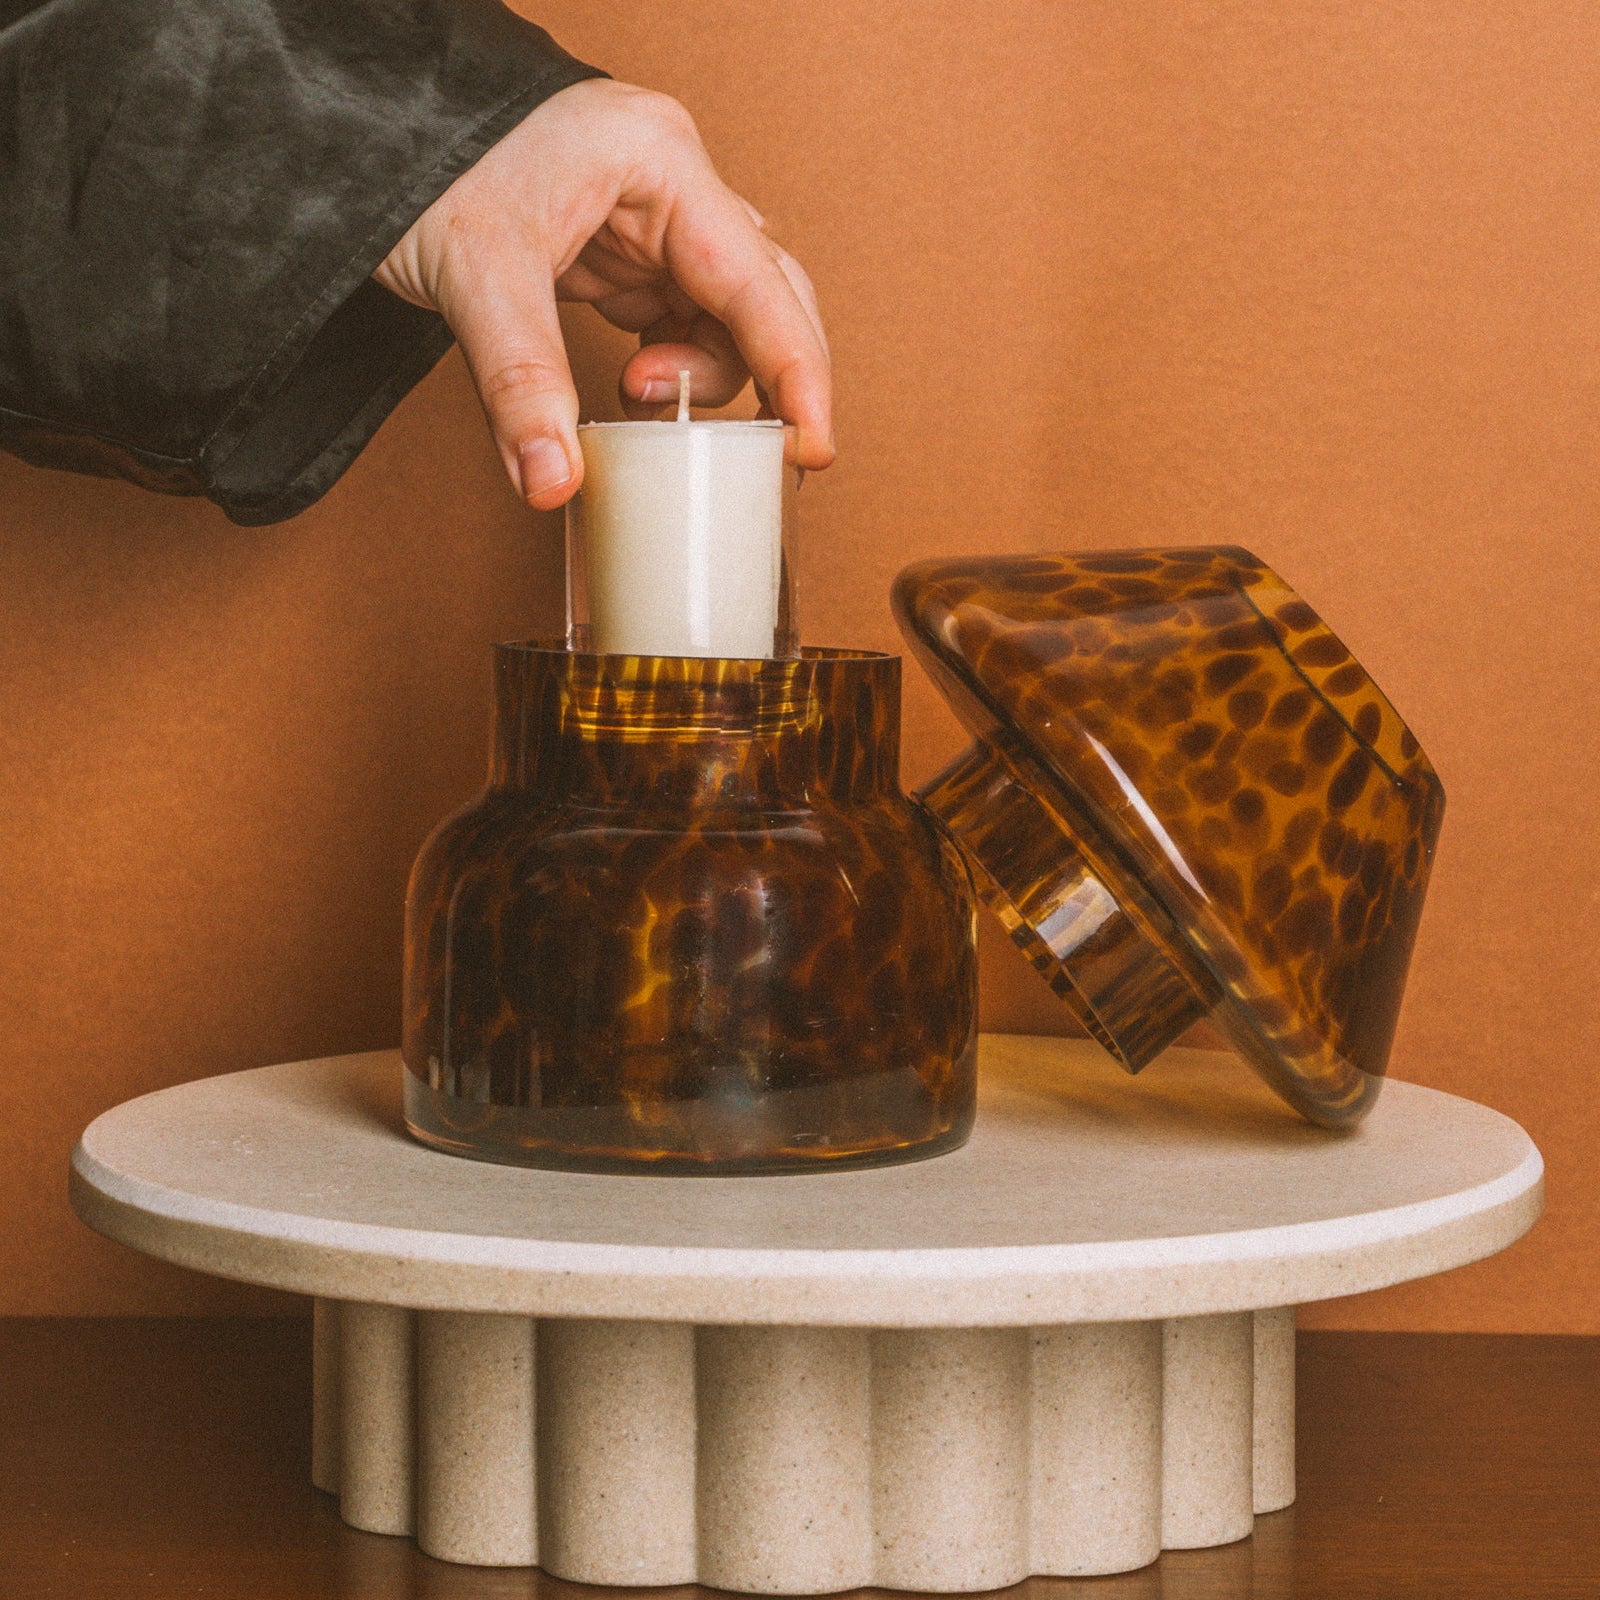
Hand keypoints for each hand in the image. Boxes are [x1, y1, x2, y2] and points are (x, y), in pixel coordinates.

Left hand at [374, 77, 832, 509]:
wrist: (355, 139)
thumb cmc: (419, 159)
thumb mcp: (473, 272)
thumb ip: (521, 381)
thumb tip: (556, 483)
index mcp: (660, 163)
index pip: (759, 281)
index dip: (798, 370)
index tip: (813, 448)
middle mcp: (672, 187)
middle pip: (766, 296)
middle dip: (760, 376)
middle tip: (737, 446)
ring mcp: (650, 221)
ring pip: (726, 318)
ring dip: (699, 378)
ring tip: (632, 396)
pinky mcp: (621, 255)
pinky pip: (678, 324)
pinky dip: (671, 370)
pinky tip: (631, 390)